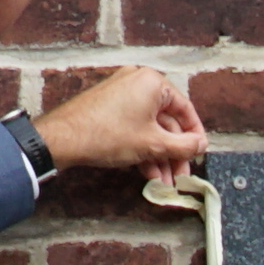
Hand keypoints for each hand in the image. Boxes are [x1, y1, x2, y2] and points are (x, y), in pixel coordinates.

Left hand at [30, 63, 201, 188]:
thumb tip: (200, 145)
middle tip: (180, 175)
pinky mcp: (108, 107)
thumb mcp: (154, 145)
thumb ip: (183, 146)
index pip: (185, 109)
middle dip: (173, 153)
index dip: (194, 136)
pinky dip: (142, 148)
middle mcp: (137, 82)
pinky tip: (147, 172)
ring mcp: (121, 94)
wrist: (63, 138)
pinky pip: (133, 126)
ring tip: (163, 181)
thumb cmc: (107, 134)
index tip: (198, 154)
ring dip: (158, 156)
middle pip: (166, 121)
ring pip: (149, 128)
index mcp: (153, 83)